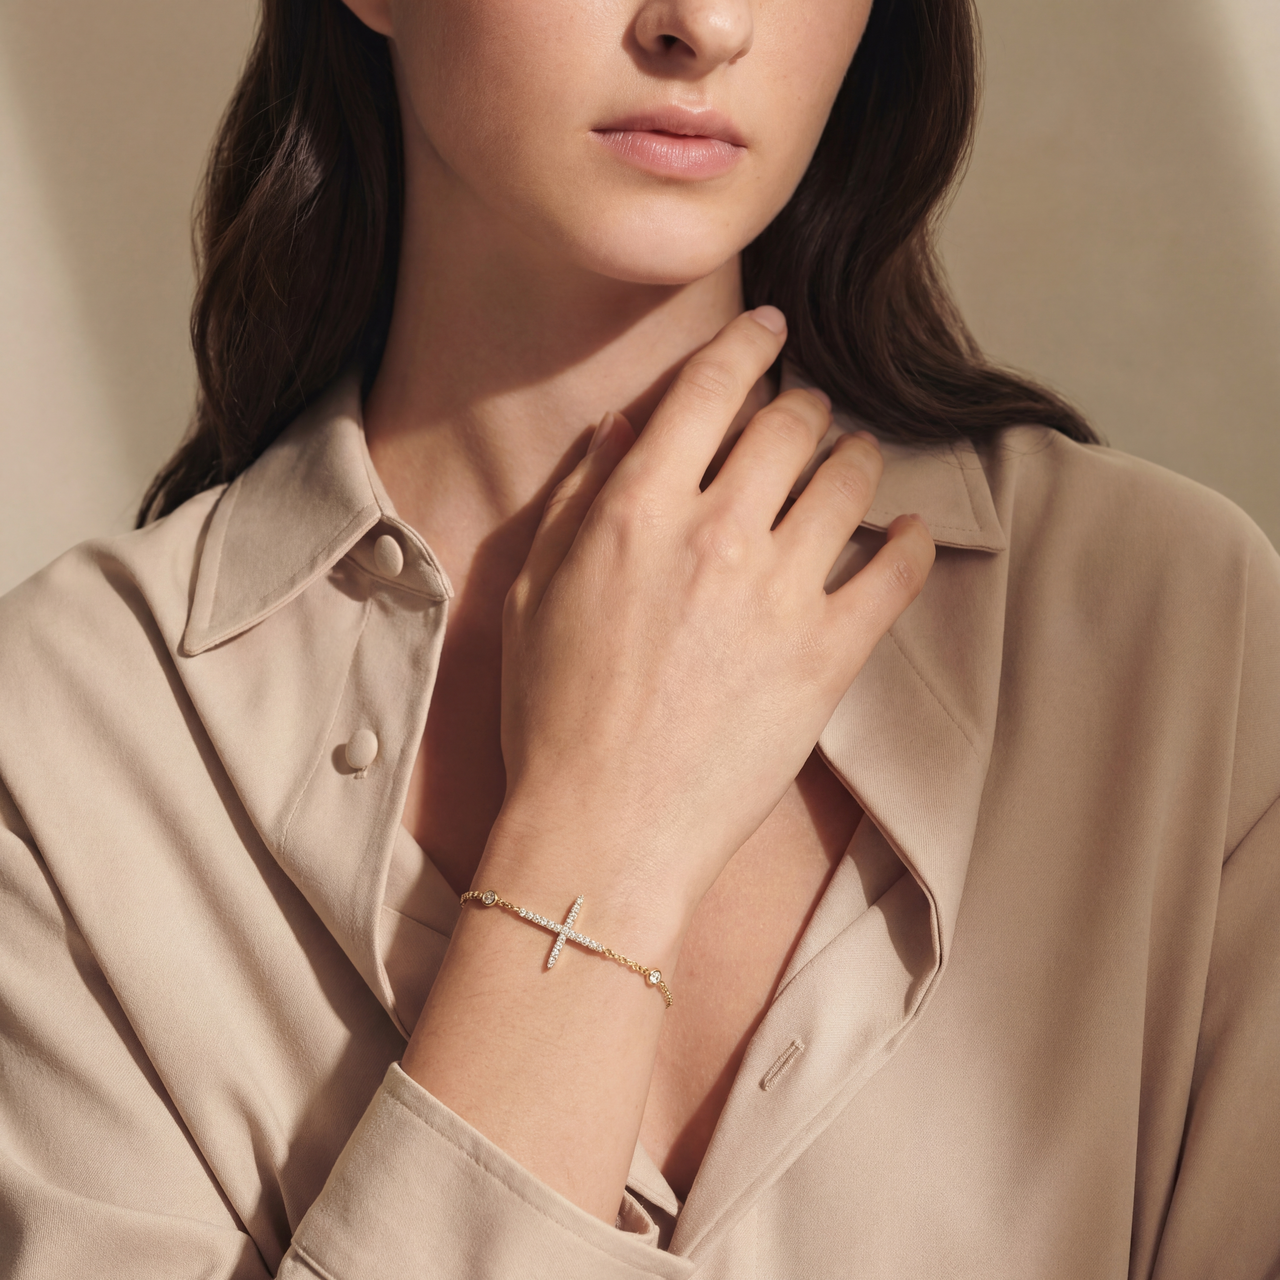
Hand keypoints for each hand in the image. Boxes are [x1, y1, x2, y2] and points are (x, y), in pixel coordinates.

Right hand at [483, 307, 934, 949]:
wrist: (603, 832)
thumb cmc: (552, 716)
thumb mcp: (531, 593)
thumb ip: (579, 498)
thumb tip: (622, 428)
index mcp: (638, 510)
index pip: (710, 387)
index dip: (747, 342)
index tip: (769, 329)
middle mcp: (717, 534)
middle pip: (789, 423)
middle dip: (802, 403)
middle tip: (805, 412)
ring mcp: (782, 594)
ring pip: (848, 480)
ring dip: (854, 456)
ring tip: (852, 463)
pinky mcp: (829, 657)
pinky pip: (894, 572)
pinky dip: (907, 540)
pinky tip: (905, 530)